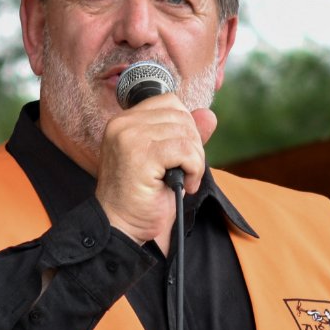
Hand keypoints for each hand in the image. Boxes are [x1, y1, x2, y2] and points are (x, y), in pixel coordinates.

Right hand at [93, 96, 217, 245]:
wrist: (120, 227)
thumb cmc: (140, 198)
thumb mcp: (165, 161)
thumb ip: (184, 136)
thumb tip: (209, 115)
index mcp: (124, 122)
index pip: (169, 102)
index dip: (185, 127)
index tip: (180, 155)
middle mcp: (123, 124)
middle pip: (181, 116)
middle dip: (193, 145)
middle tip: (185, 172)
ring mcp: (130, 138)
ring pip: (186, 134)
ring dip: (195, 161)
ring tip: (183, 181)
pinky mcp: (141, 155)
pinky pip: (185, 151)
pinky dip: (194, 169)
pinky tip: (184, 185)